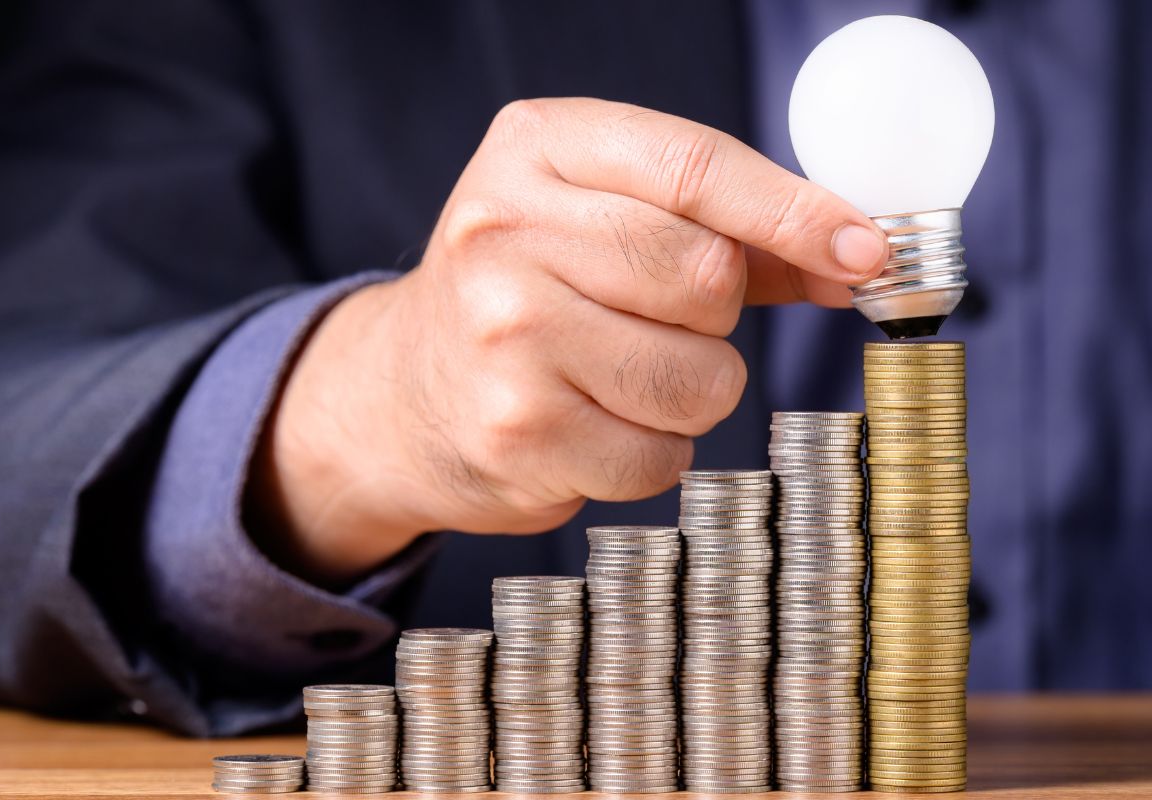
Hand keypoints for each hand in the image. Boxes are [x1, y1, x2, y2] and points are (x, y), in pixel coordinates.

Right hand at [250, 98, 885, 582]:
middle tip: (658, 321)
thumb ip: (726, 229)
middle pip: (706, 277)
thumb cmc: (525, 293)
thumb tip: (858, 259)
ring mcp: (504, 335)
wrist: (405, 390)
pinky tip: (595, 426)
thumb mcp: (598, 220)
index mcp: (535, 149)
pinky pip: (662, 455)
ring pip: (700, 376)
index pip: (695, 167)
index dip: (795, 213)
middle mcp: (506, 232)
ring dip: (692, 391)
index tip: (867, 251)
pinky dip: (653, 452)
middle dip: (714, 316)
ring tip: (620, 378)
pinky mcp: (516, 431)